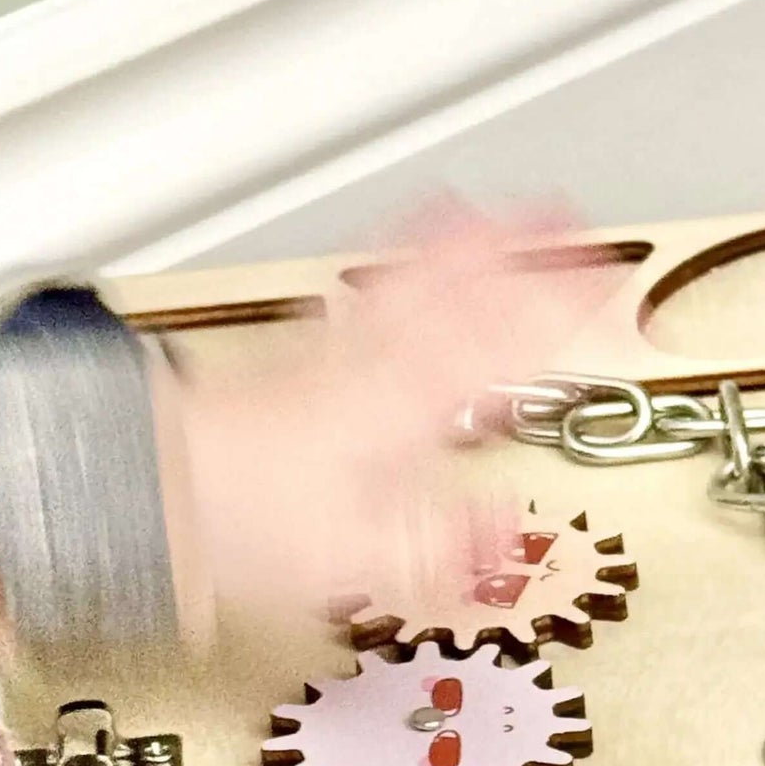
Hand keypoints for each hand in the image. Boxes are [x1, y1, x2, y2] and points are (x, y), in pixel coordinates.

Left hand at [170, 200, 608, 641]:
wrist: (151, 484)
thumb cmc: (253, 516)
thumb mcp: (368, 551)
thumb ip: (452, 542)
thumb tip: (513, 532)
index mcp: (412, 396)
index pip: (507, 336)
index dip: (565, 307)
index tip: (613, 284)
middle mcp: (378, 360)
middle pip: (460, 285)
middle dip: (519, 251)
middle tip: (564, 220)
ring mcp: (338, 350)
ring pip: (411, 279)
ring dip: (456, 244)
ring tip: (488, 214)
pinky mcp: (301, 360)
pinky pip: (364, 298)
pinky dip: (391, 272)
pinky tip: (391, 279)